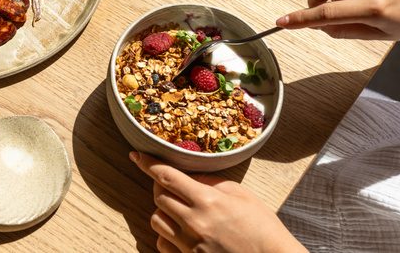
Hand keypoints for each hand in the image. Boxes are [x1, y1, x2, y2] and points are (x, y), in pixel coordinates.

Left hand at [130, 152, 304, 252]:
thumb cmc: (263, 228)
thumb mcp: (241, 196)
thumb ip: (211, 183)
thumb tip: (189, 176)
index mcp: (207, 201)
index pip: (167, 176)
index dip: (148, 163)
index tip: (136, 156)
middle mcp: (194, 222)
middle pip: (158, 197)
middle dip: (162, 188)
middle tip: (173, 186)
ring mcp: (190, 245)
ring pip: (156, 220)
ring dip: (163, 212)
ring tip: (180, 211)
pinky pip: (163, 244)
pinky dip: (167, 236)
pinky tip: (182, 232)